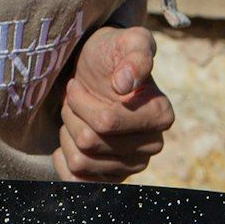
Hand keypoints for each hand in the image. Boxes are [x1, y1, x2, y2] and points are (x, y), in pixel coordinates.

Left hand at [53, 25, 173, 182]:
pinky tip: (68, 139)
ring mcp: (132, 166)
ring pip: (80, 161)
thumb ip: (135, 54)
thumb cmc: (108, 54)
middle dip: (72, 116)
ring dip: (68, 134)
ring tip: (75, 116)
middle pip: (90, 142)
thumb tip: (126, 84)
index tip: (77, 85)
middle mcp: (152, 146)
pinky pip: (77, 182)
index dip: (80, 101)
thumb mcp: (125, 41)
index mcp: (160, 115)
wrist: (93, 71)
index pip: (106, 122)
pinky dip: (64, 160)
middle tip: (74, 99)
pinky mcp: (112, 179)